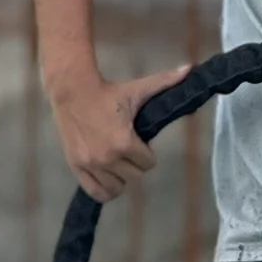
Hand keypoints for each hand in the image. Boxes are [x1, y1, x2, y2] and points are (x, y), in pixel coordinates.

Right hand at [47, 62, 190, 201]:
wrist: (71, 89)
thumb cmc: (108, 91)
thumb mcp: (138, 89)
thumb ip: (164, 83)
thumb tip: (190, 69)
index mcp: (124, 142)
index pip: (148, 164)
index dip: (146, 154)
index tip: (138, 143)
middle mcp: (107, 157)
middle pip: (135, 176)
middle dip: (134, 164)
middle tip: (126, 150)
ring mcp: (91, 163)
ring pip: (117, 187)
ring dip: (120, 178)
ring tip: (116, 162)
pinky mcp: (76, 166)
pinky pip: (96, 192)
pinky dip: (104, 190)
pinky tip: (107, 177)